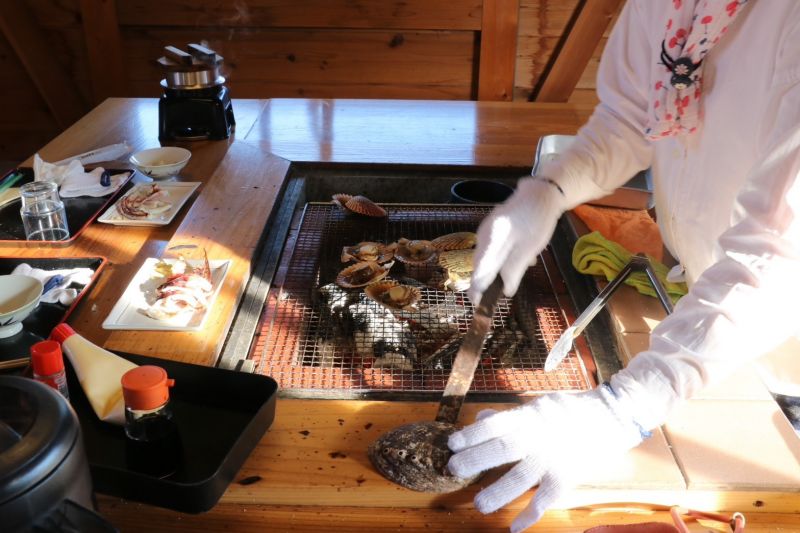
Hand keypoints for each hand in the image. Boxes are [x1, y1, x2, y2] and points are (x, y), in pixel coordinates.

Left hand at [447, 385, 646, 532]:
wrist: (613, 415)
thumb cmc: (569, 410)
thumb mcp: (538, 405)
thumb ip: (509, 415)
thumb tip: (479, 418)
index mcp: (529, 415)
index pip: (496, 424)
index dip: (472, 434)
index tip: (451, 443)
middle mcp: (540, 435)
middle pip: (505, 448)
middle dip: (477, 459)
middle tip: (453, 469)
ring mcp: (554, 457)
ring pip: (522, 477)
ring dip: (499, 492)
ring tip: (479, 505)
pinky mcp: (569, 475)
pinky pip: (546, 498)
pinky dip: (530, 515)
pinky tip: (514, 528)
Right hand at [469, 178, 566, 305]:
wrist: (540, 193)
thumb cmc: (537, 220)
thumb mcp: (530, 248)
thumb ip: (516, 269)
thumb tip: (507, 290)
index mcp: (492, 239)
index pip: (480, 269)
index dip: (477, 288)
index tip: (476, 303)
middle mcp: (483, 235)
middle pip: (480, 264)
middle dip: (486, 280)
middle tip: (492, 296)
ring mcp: (486, 230)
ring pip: (486, 257)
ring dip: (496, 269)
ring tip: (508, 277)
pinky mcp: (491, 229)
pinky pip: (492, 249)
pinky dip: (501, 258)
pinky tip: (517, 258)